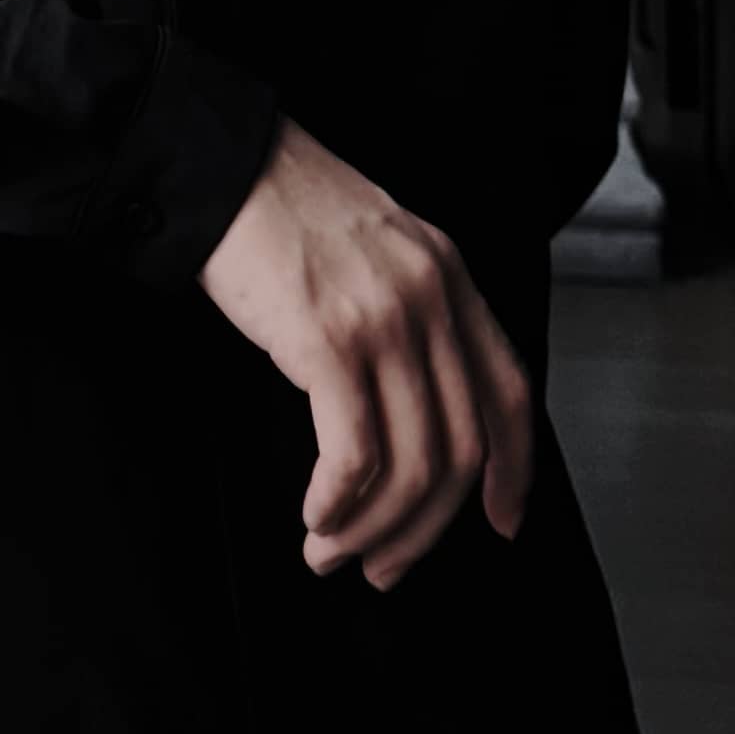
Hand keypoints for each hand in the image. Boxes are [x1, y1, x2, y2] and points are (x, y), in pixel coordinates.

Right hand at [195, 119, 534, 589]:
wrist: (221, 165)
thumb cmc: (280, 206)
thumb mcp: (377, 244)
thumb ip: (410, 308)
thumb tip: (412, 409)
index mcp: (449, 275)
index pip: (509, 393)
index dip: (514, 471)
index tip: (502, 521)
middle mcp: (430, 298)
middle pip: (458, 447)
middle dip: (424, 529)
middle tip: (384, 568)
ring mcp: (384, 319)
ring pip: (410, 463)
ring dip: (371, 529)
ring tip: (329, 552)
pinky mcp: (327, 340)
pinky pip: (352, 453)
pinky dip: (337, 503)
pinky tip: (314, 515)